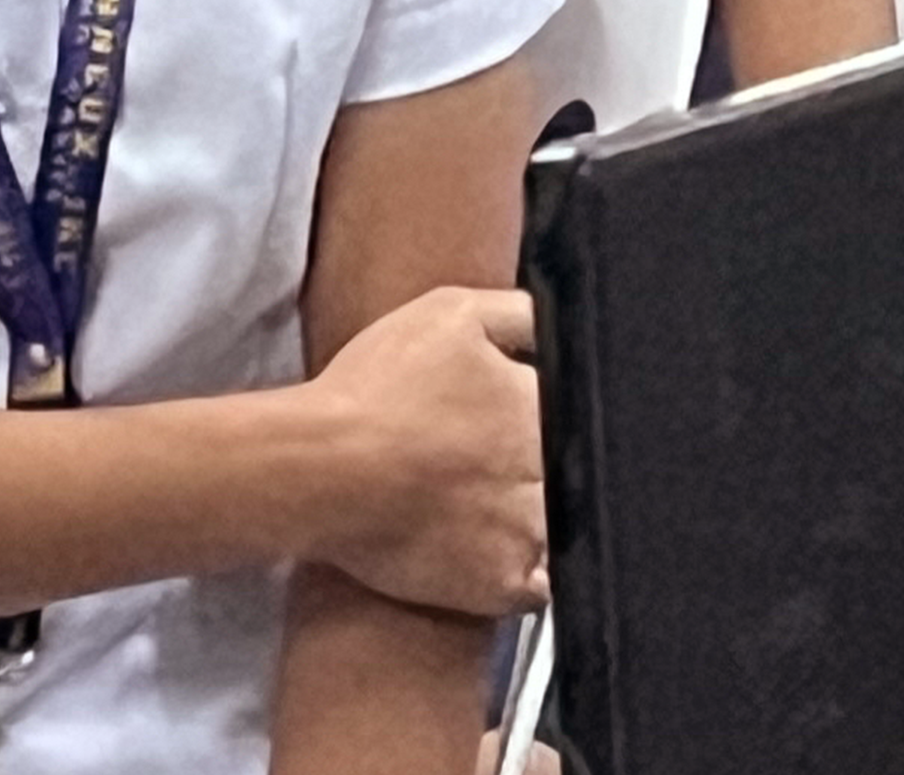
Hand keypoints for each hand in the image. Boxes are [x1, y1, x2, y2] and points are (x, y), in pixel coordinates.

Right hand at [297, 285, 547, 619]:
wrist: (321, 471)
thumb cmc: (375, 390)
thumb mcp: (453, 314)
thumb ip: (523, 314)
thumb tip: (563, 324)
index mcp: (544, 411)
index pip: (582, 417)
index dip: (553, 420)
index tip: (519, 423)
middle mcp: (549, 474)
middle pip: (576, 476)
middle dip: (545, 469)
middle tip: (494, 467)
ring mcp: (528, 534)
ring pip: (563, 531)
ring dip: (542, 521)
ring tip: (495, 510)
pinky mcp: (498, 584)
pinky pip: (540, 589)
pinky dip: (532, 578)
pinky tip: (508, 558)